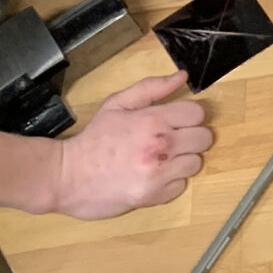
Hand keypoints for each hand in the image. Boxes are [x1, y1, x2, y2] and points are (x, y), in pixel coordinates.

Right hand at [44, 73, 208, 218]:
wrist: (67, 176)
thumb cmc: (94, 139)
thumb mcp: (117, 104)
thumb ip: (152, 88)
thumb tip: (183, 76)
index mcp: (153, 120)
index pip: (197, 113)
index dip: (188, 116)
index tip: (175, 121)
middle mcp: (161, 146)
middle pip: (204, 138)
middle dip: (190, 137)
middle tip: (170, 141)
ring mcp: (159, 173)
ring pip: (195, 163)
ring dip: (181, 160)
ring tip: (159, 159)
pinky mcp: (154, 196)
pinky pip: (180, 186)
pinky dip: (170, 182)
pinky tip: (152, 176)